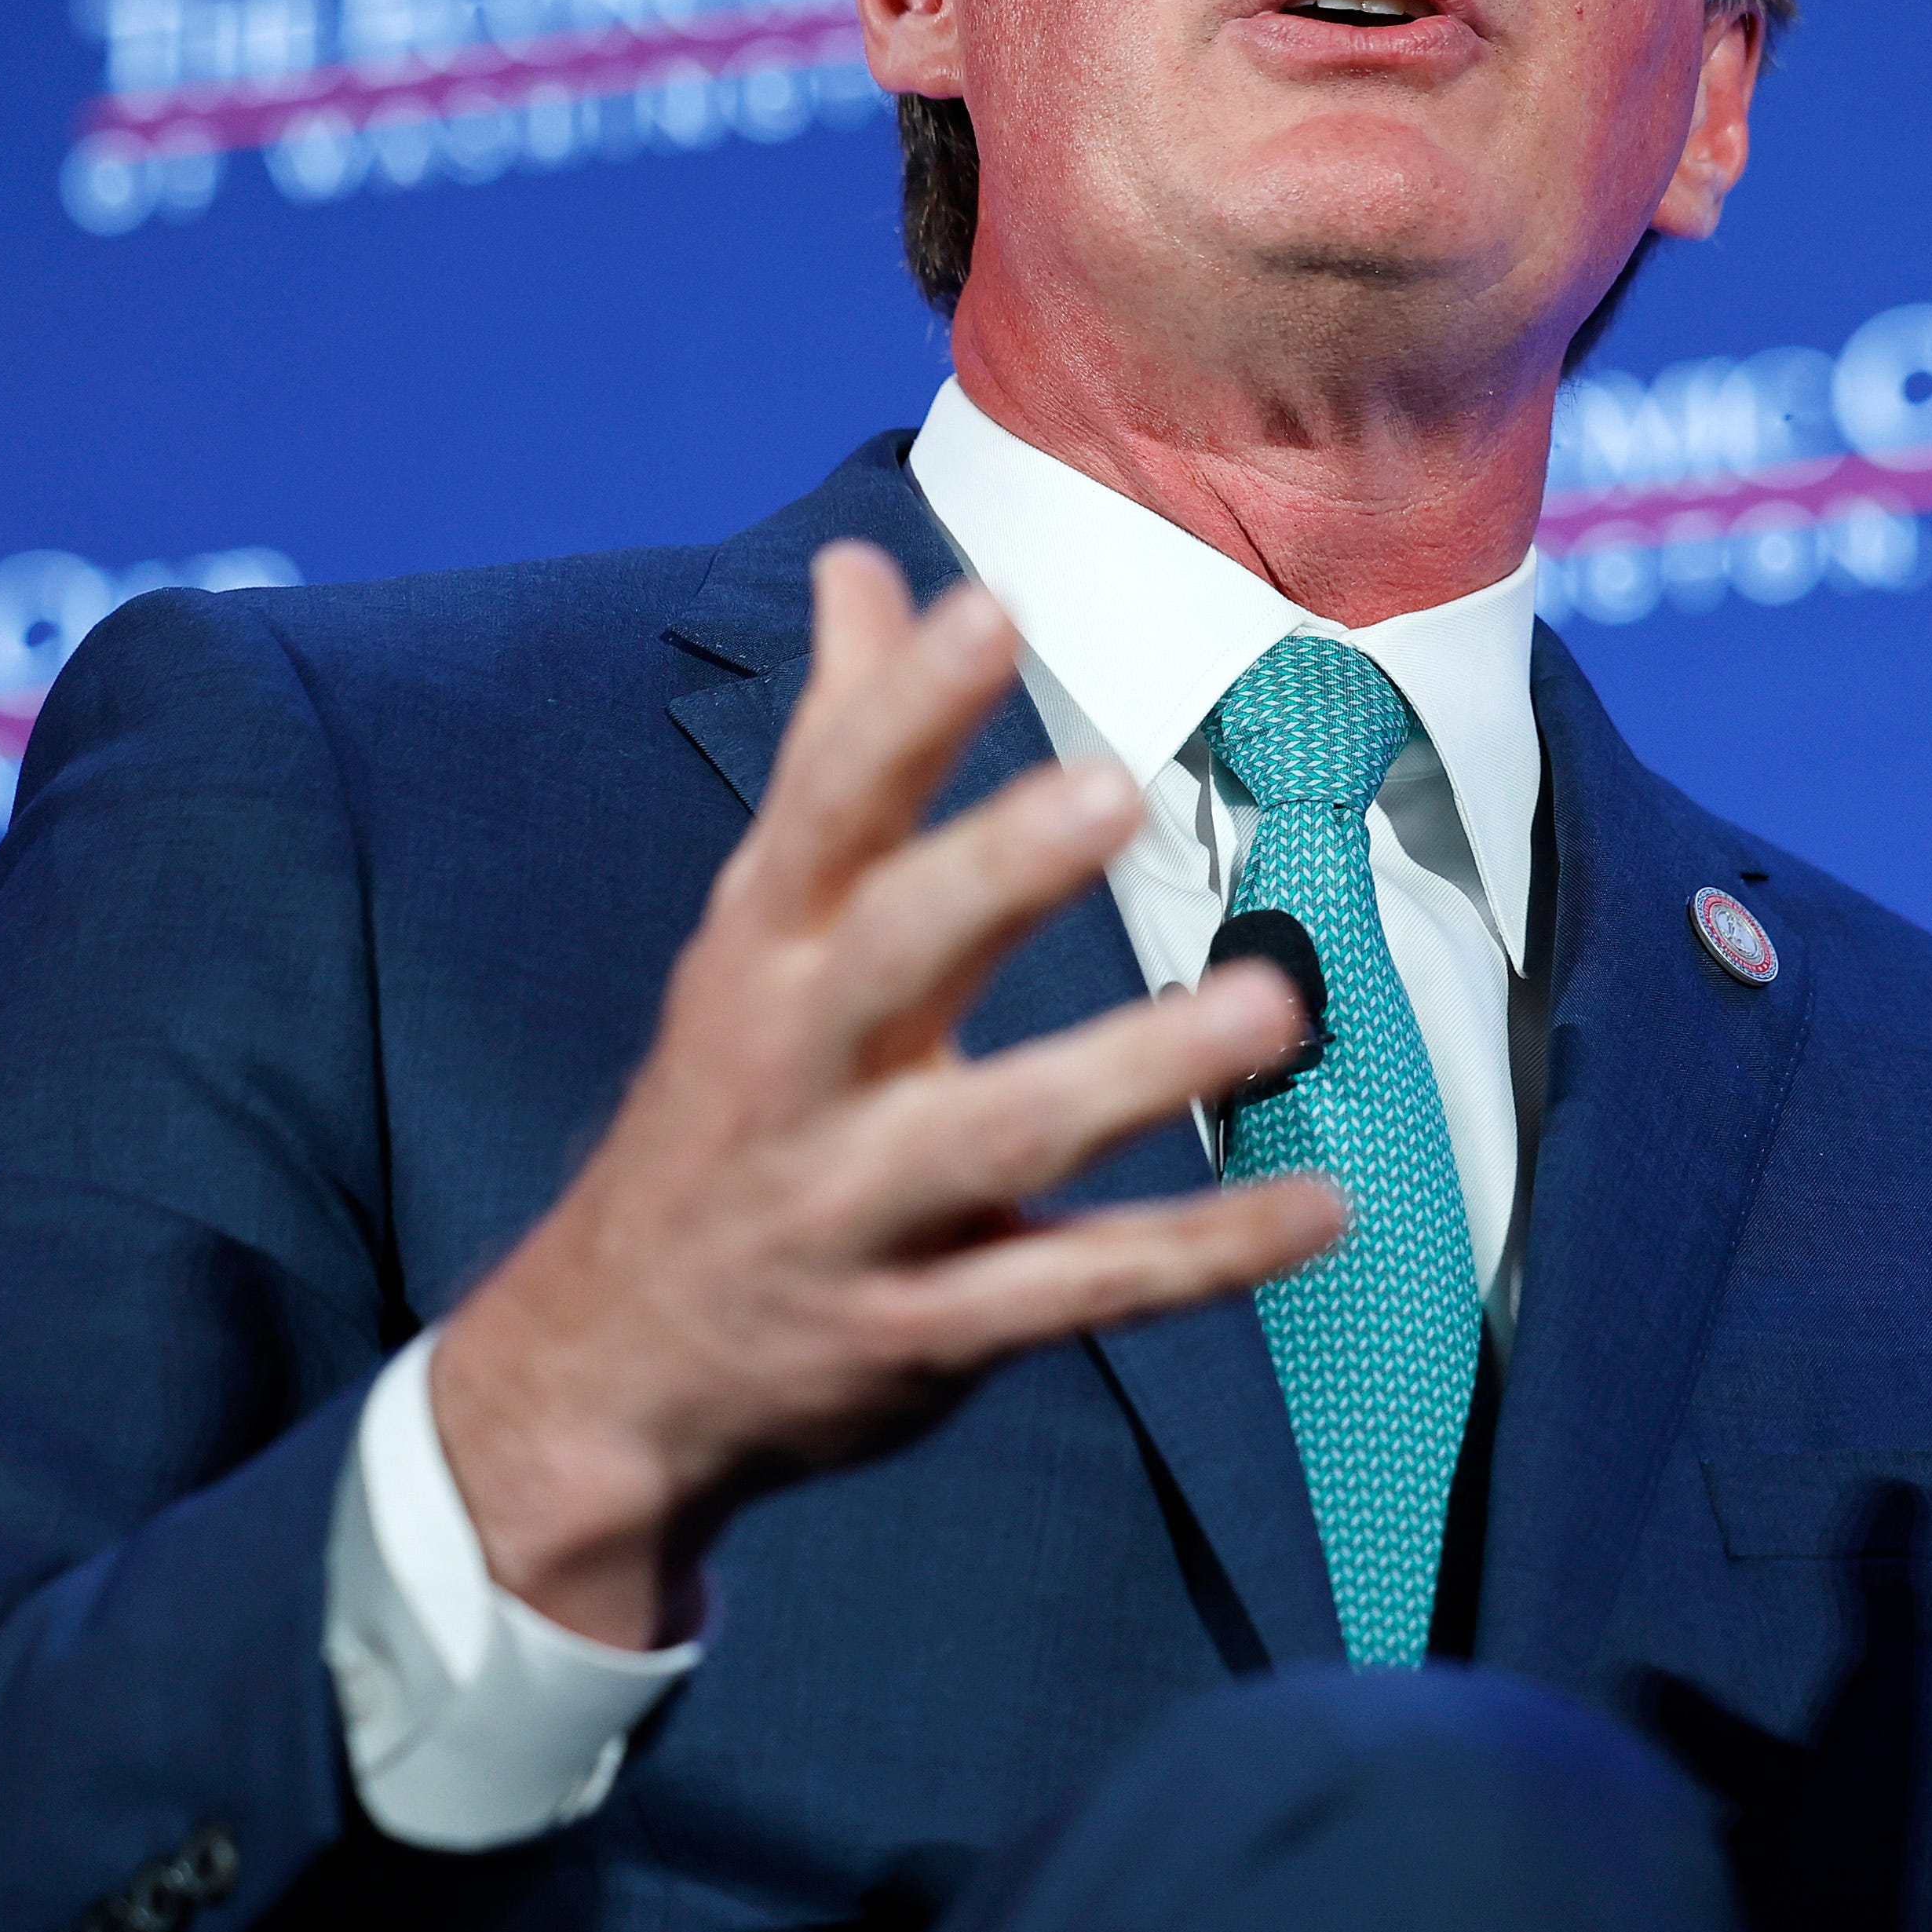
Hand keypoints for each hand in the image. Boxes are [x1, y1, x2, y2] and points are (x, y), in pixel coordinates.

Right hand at [431, 541, 1343, 1647]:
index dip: (903, 712)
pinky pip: (1073, 1287)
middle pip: (894, 953)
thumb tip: (861, 563)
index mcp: (764, 951)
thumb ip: (831, 746)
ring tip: (1273, 1004)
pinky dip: (1201, 1255)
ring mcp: (858, 1208)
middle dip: (994, 872)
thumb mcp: (754, 929)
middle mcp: (799, 1068)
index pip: (825, 811)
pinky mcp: (923, 1330)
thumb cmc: (727, 1100)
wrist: (610, 1368)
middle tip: (1113, 790)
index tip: (989, 610)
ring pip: (1001, 1133)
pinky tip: (1321, 1205)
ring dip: (1137, 1070)